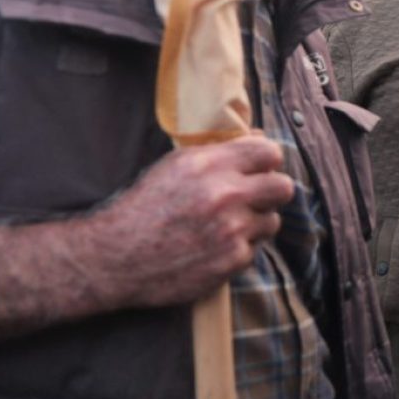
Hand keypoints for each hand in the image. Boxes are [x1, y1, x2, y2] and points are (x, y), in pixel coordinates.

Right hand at [89, 135, 289, 306]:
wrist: (114, 257)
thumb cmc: (143, 207)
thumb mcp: (175, 165)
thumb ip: (220, 151)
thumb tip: (259, 137)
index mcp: (210, 164)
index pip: (270, 152)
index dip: (266, 161)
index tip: (259, 169)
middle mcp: (225, 195)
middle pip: (283, 187)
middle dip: (271, 192)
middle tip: (254, 198)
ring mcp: (232, 230)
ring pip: (271, 221)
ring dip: (254, 223)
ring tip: (226, 226)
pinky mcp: (232, 261)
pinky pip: (253, 250)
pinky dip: (238, 250)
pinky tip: (213, 248)